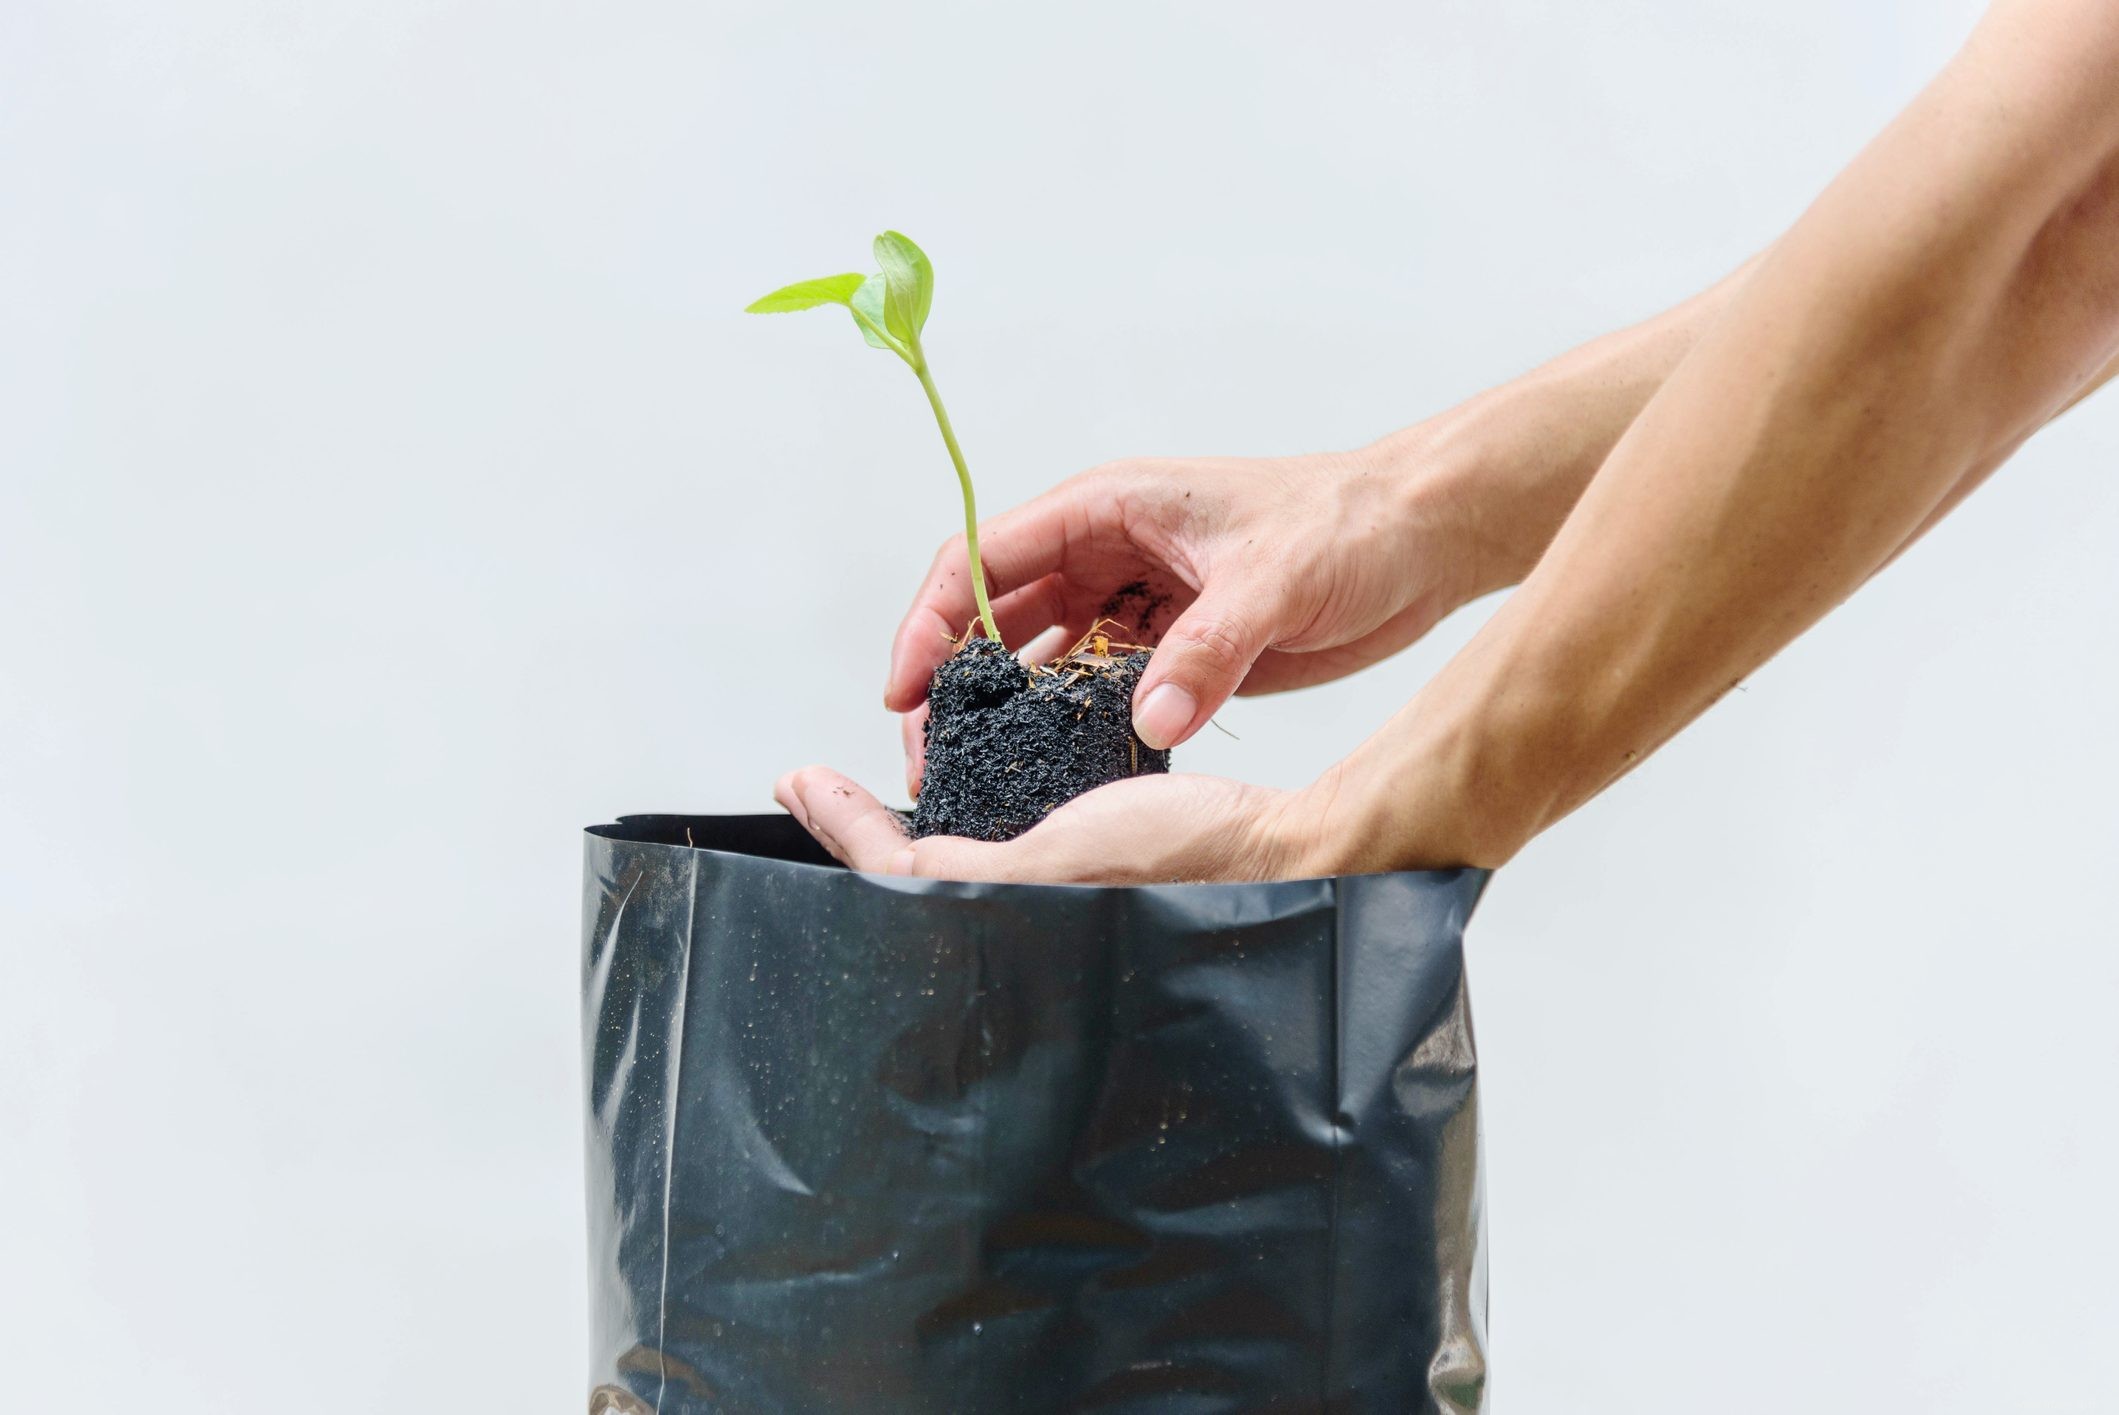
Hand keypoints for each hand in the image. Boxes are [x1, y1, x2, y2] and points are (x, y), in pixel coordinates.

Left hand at [774, 765, 1328, 883]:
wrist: (1281, 848)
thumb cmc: (1189, 860)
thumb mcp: (1051, 860)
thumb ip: (955, 875)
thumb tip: (879, 868)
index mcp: (1011, 921)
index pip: (895, 879)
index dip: (839, 828)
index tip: (796, 779)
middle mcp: (1028, 912)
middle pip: (918, 877)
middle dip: (866, 833)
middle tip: (816, 787)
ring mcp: (1061, 889)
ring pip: (959, 853)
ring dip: (913, 814)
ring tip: (872, 777)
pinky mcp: (1093, 863)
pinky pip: (1012, 831)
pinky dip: (975, 801)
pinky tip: (965, 776)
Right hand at [884, 440, 1482, 793]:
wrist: (1422, 539)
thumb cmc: (1349, 524)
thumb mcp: (1274, 580)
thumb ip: (1209, 651)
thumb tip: (1148, 719)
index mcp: (1107, 507)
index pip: (983, 559)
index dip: (933, 622)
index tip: (905, 689)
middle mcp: (1107, 554)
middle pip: (996, 619)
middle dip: (954, 684)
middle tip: (928, 755)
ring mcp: (1136, 605)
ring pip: (1042, 662)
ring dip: (1008, 715)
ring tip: (973, 775)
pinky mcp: (1171, 651)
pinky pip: (1100, 692)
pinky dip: (1073, 729)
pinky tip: (1054, 773)